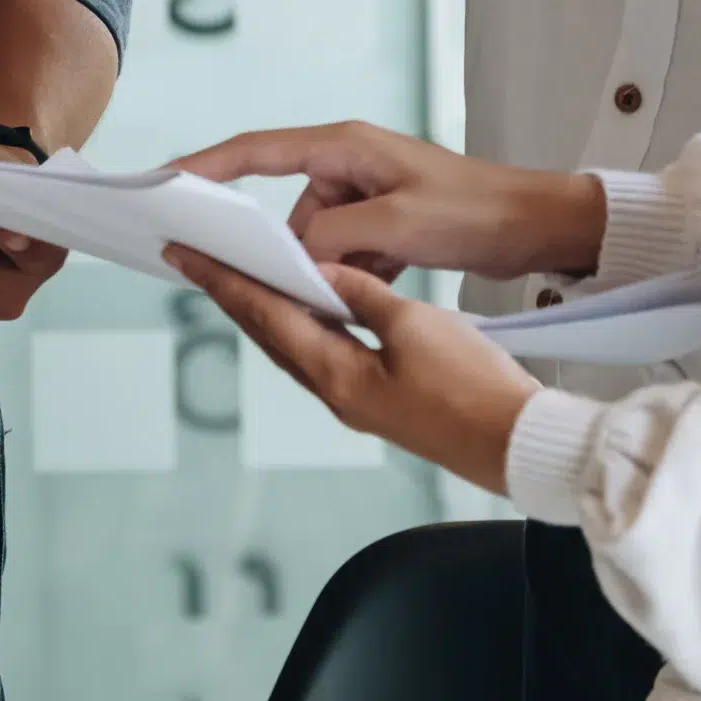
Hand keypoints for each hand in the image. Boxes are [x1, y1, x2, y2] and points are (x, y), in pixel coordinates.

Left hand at [167, 250, 538, 493]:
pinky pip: (324, 358)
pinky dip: (305, 327)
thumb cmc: (472, 387)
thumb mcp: (415, 325)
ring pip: (295, 348)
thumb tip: (323, 273)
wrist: (514, 442)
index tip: (187, 257)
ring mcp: (356, 403)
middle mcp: (335, 394)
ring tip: (242, 277)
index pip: (265, 316)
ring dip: (266, 312)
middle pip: (270, 336)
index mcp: (337, 374)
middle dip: (234, 296)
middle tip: (200, 262)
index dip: (223, 282)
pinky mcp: (378, 403)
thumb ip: (362, 295)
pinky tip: (309, 308)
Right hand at [171, 122, 607, 281]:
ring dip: (335, 267)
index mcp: (343, 147)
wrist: (534, 225)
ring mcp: (366, 197)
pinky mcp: (384, 225)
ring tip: (373, 275)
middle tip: (307, 278)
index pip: (256, 151)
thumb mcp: (394, 224)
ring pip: (318, 241)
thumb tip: (293, 257)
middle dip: (294, 250)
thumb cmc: (473, 210)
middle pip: (289, 211)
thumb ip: (332, 237)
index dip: (207, 165)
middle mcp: (348, 165)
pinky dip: (358, 273)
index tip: (164, 182)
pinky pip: (347, 254)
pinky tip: (388, 279)